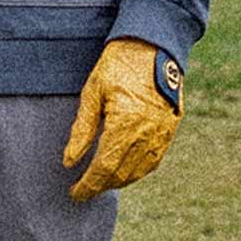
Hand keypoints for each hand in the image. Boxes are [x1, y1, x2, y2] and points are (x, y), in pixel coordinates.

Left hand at [62, 38, 182, 199]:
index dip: (88, 185)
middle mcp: (146, 134)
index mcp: (125, 124)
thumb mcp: (92, 93)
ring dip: (118, 181)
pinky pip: (153, 161)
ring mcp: (162, 133)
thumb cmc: (118, 65)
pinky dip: (137, 171)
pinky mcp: (170, 129)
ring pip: (139, 171)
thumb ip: (82, 130)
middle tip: (83, 190)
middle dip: (101, 186)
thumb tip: (69, 161)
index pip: (104, 168)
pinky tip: (124, 170)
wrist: (153, 46)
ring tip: (101, 182)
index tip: (75, 194)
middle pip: (121, 174)